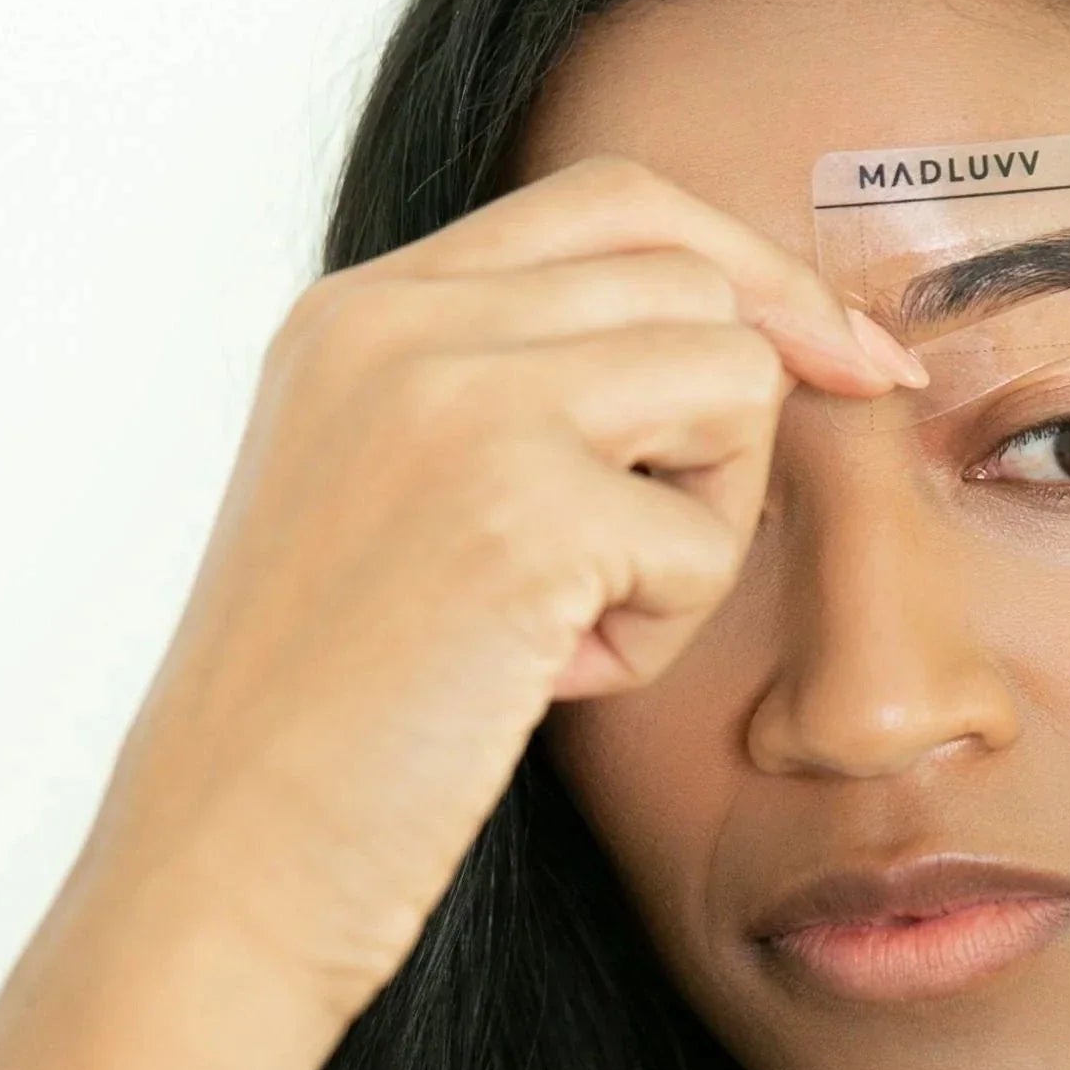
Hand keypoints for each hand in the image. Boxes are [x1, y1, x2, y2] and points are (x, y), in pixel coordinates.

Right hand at [82, 155, 923, 1005]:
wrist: (222, 866)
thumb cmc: (328, 722)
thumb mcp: (390, 495)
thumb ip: (514, 388)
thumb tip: (756, 337)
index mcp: (357, 309)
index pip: (615, 202)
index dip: (754, 276)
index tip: (848, 360)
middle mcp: (395, 323)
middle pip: (697, 284)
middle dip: (730, 432)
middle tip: (657, 561)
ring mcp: (455, 404)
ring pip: (732, 382)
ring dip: (697, 526)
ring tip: (573, 624)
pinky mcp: (517, 512)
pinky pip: (704, 538)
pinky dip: (658, 633)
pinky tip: (543, 682)